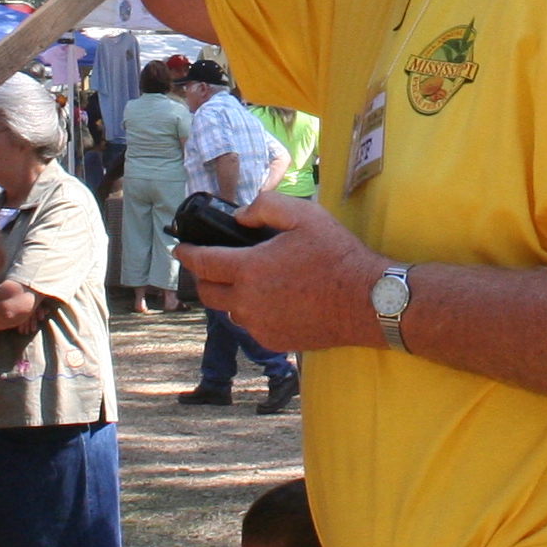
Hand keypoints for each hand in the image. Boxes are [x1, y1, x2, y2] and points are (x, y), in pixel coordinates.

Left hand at [173, 191, 382, 351]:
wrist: (366, 301)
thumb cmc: (337, 255)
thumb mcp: (304, 215)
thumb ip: (265, 205)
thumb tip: (241, 216)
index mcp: (249, 269)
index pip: (203, 263)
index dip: (187, 254)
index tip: (180, 248)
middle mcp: (248, 302)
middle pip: (208, 293)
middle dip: (203, 278)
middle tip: (211, 265)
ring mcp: (260, 325)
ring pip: (230, 311)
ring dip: (230, 296)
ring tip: (245, 282)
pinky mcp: (275, 341)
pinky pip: (252, 326)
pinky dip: (252, 313)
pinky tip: (270, 301)